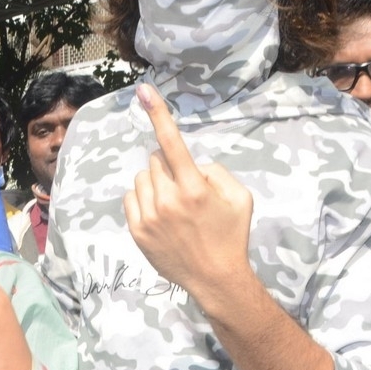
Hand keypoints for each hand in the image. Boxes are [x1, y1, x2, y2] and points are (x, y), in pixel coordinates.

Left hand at [123, 84, 253, 298]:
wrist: (215, 278)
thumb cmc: (231, 234)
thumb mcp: (239, 197)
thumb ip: (215, 171)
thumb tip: (192, 165)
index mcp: (194, 188)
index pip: (172, 142)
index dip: (158, 113)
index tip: (143, 91)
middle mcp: (168, 199)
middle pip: (155, 161)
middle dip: (169, 168)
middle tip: (186, 190)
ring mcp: (149, 216)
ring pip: (142, 178)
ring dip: (155, 183)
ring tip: (174, 206)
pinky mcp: (137, 231)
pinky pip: (131, 197)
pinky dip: (143, 199)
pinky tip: (161, 215)